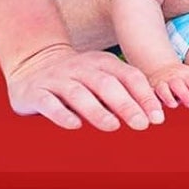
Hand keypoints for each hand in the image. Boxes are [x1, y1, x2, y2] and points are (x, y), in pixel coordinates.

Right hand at [6, 43, 163, 131]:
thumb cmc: (77, 78)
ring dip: (97, 110)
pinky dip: (62, 114)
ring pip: (79, 94)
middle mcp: (80, 68)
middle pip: (106, 84)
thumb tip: (153, 114)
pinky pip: (49, 103)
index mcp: (102, 62)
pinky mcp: (36, 92)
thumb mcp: (101, 77)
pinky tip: (75, 125)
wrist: (32, 64)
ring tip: (113, 126)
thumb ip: (124, 91)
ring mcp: (57, 79)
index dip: (144, 96)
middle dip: (126, 104)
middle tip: (142, 124)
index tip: (157, 117)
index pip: (129, 76)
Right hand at [148, 61, 188, 109]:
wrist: (162, 69)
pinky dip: (153, 100)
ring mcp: (161, 83)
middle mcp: (172, 77)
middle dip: (185, 94)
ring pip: (163, 89)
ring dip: (168, 97)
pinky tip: (157, 105)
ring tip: (174, 104)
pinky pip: (151, 95)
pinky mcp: (151, 89)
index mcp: (186, 74)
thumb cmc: (182, 79)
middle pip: (178, 84)